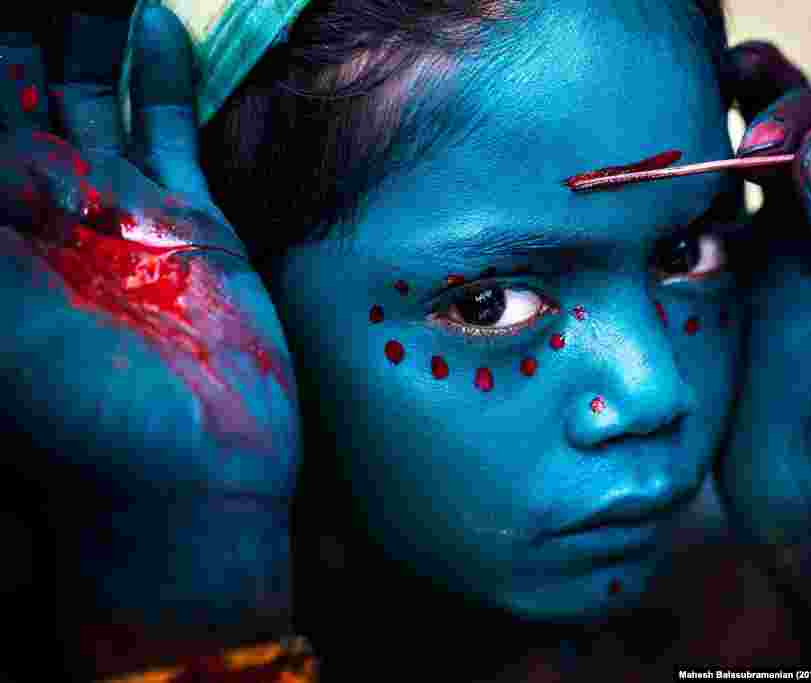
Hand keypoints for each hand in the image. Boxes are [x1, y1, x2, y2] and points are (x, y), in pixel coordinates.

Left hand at [0, 8, 299, 675]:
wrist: (194, 480)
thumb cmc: (79, 420)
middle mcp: (51, 216)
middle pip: (24, 101)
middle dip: (21, 46)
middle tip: (30, 1)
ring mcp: (126, 215)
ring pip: (97, 103)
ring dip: (89, 42)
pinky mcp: (196, 224)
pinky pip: (172, 133)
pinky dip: (164, 78)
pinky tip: (156, 24)